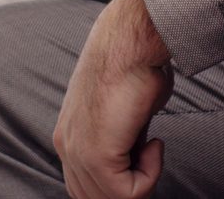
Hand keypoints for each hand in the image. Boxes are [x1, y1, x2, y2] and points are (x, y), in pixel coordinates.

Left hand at [53, 0, 175, 198]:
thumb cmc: (137, 64)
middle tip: (152, 159)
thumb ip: (125, 137)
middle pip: (93, 196)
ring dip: (142, 181)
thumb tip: (139, 150)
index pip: (84, 184)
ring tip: (153, 147)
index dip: (119, 181)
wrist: (133, 40)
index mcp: (70, 134)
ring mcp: (78, 151)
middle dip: (130, 187)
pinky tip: (155, 143)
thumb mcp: (127, 111)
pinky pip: (126, 193)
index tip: (144, 156)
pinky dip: (150, 175)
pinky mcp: (97, 154)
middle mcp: (67, 145)